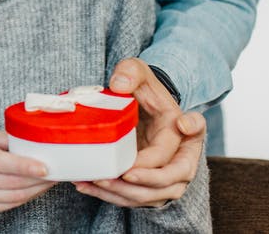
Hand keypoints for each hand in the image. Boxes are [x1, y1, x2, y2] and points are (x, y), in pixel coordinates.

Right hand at [0, 131, 53, 218]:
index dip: (24, 166)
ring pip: (12, 197)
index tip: (45, 167)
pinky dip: (25, 197)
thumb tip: (29, 140)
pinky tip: (35, 189)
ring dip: (36, 189)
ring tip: (51, 180)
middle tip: (57, 171)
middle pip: (10, 182)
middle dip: (38, 178)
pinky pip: (8, 205)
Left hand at [74, 58, 204, 206]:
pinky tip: (87, 186)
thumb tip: (119, 85)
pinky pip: (134, 198)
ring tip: (95, 183)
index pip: (171, 155)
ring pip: (150, 196)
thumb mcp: (139, 72)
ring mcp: (167, 176)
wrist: (143, 104)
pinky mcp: (149, 185)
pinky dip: (111, 196)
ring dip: (123, 194)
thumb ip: (131, 72)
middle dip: (139, 184)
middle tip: (112, 177)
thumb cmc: (144, 89)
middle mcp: (181, 158)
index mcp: (181, 132)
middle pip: (168, 184)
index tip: (130, 168)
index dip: (153, 165)